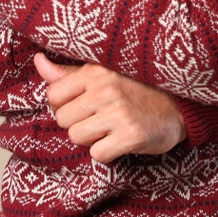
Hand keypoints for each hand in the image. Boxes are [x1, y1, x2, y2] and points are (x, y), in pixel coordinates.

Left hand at [33, 53, 187, 163]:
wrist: (180, 106)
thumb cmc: (137, 89)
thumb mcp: (103, 73)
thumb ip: (68, 73)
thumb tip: (38, 62)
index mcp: (96, 72)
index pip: (53, 95)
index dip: (63, 105)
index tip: (82, 105)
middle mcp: (105, 90)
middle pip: (62, 120)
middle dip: (77, 124)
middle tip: (99, 119)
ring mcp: (118, 113)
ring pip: (76, 138)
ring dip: (91, 139)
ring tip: (109, 129)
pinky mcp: (131, 135)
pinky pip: (97, 154)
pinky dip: (106, 153)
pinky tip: (119, 141)